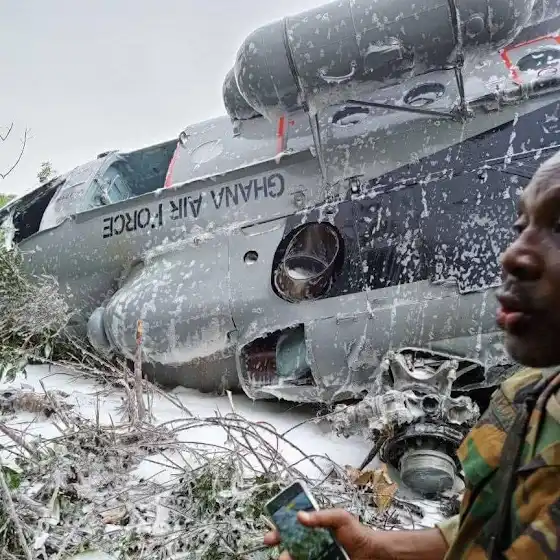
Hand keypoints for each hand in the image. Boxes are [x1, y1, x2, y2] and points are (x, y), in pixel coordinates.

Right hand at [263, 508, 390, 559]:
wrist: (372, 554)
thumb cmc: (357, 532)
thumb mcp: (340, 518)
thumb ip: (321, 516)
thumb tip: (300, 515)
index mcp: (313, 526)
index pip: (290, 527)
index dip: (278, 532)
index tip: (270, 539)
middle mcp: (312, 542)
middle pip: (290, 547)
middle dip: (282, 553)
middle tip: (280, 558)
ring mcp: (316, 557)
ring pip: (297, 558)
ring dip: (290, 559)